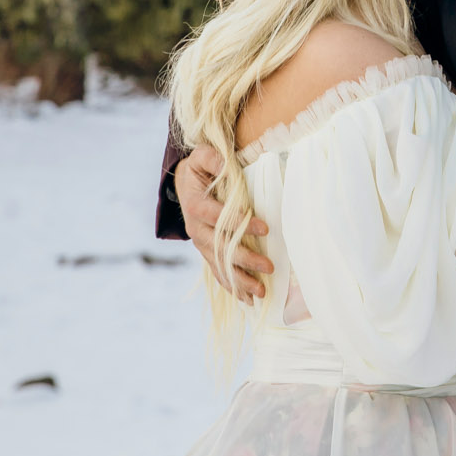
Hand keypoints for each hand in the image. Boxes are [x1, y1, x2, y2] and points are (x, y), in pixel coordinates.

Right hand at [176, 145, 272, 302]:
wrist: (186, 183)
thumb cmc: (201, 168)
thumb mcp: (202, 156)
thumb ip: (211, 158)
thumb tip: (224, 164)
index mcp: (195, 205)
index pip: (217, 216)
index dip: (239, 223)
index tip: (265, 229)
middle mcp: (195, 228)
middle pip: (220, 247)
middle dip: (245, 259)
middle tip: (269, 266)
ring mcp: (200, 242)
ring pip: (219, 264)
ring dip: (239, 280)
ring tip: (261, 292)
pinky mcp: (206, 251)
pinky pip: (217, 271)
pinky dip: (231, 286)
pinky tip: (247, 299)